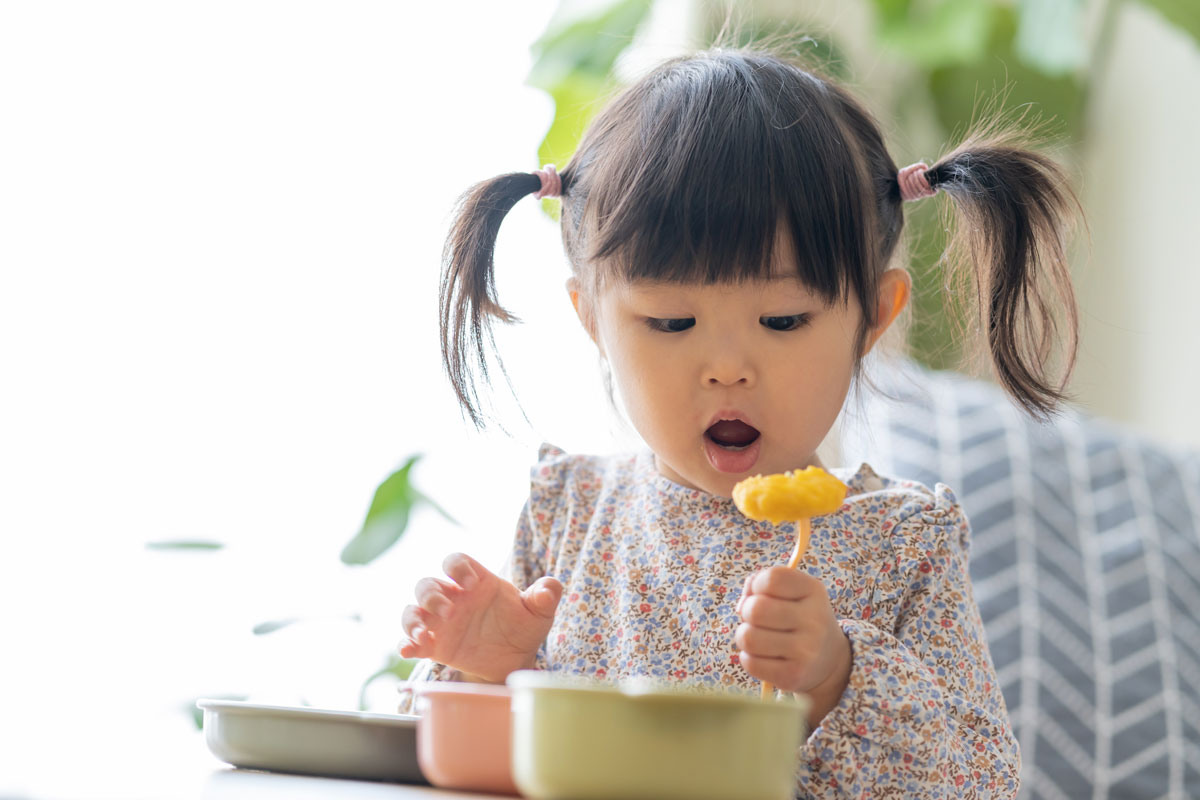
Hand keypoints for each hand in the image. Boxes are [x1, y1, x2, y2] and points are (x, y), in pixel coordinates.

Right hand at [399, 552, 562, 683]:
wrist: (514, 659)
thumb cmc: (523, 627)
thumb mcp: (538, 612)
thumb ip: (544, 596)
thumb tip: (551, 587)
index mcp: (476, 581)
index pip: (456, 561)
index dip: (458, 567)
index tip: (472, 584)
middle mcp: (453, 598)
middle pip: (427, 584)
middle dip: (432, 595)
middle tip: (450, 613)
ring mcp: (440, 622)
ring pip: (412, 610)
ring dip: (413, 619)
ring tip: (424, 634)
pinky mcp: (433, 645)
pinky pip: (410, 641)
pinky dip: (406, 643)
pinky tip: (409, 650)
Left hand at [735, 566, 851, 728]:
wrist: (829, 660)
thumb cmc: (797, 617)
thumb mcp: (790, 591)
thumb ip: (759, 584)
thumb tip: (741, 607)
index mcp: (813, 590)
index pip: (772, 579)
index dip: (757, 586)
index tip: (763, 595)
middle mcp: (814, 620)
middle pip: (755, 609)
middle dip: (747, 614)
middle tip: (757, 620)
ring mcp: (806, 650)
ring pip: (748, 637)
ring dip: (745, 637)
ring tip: (759, 638)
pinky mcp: (794, 676)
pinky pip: (750, 663)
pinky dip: (749, 658)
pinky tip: (763, 656)